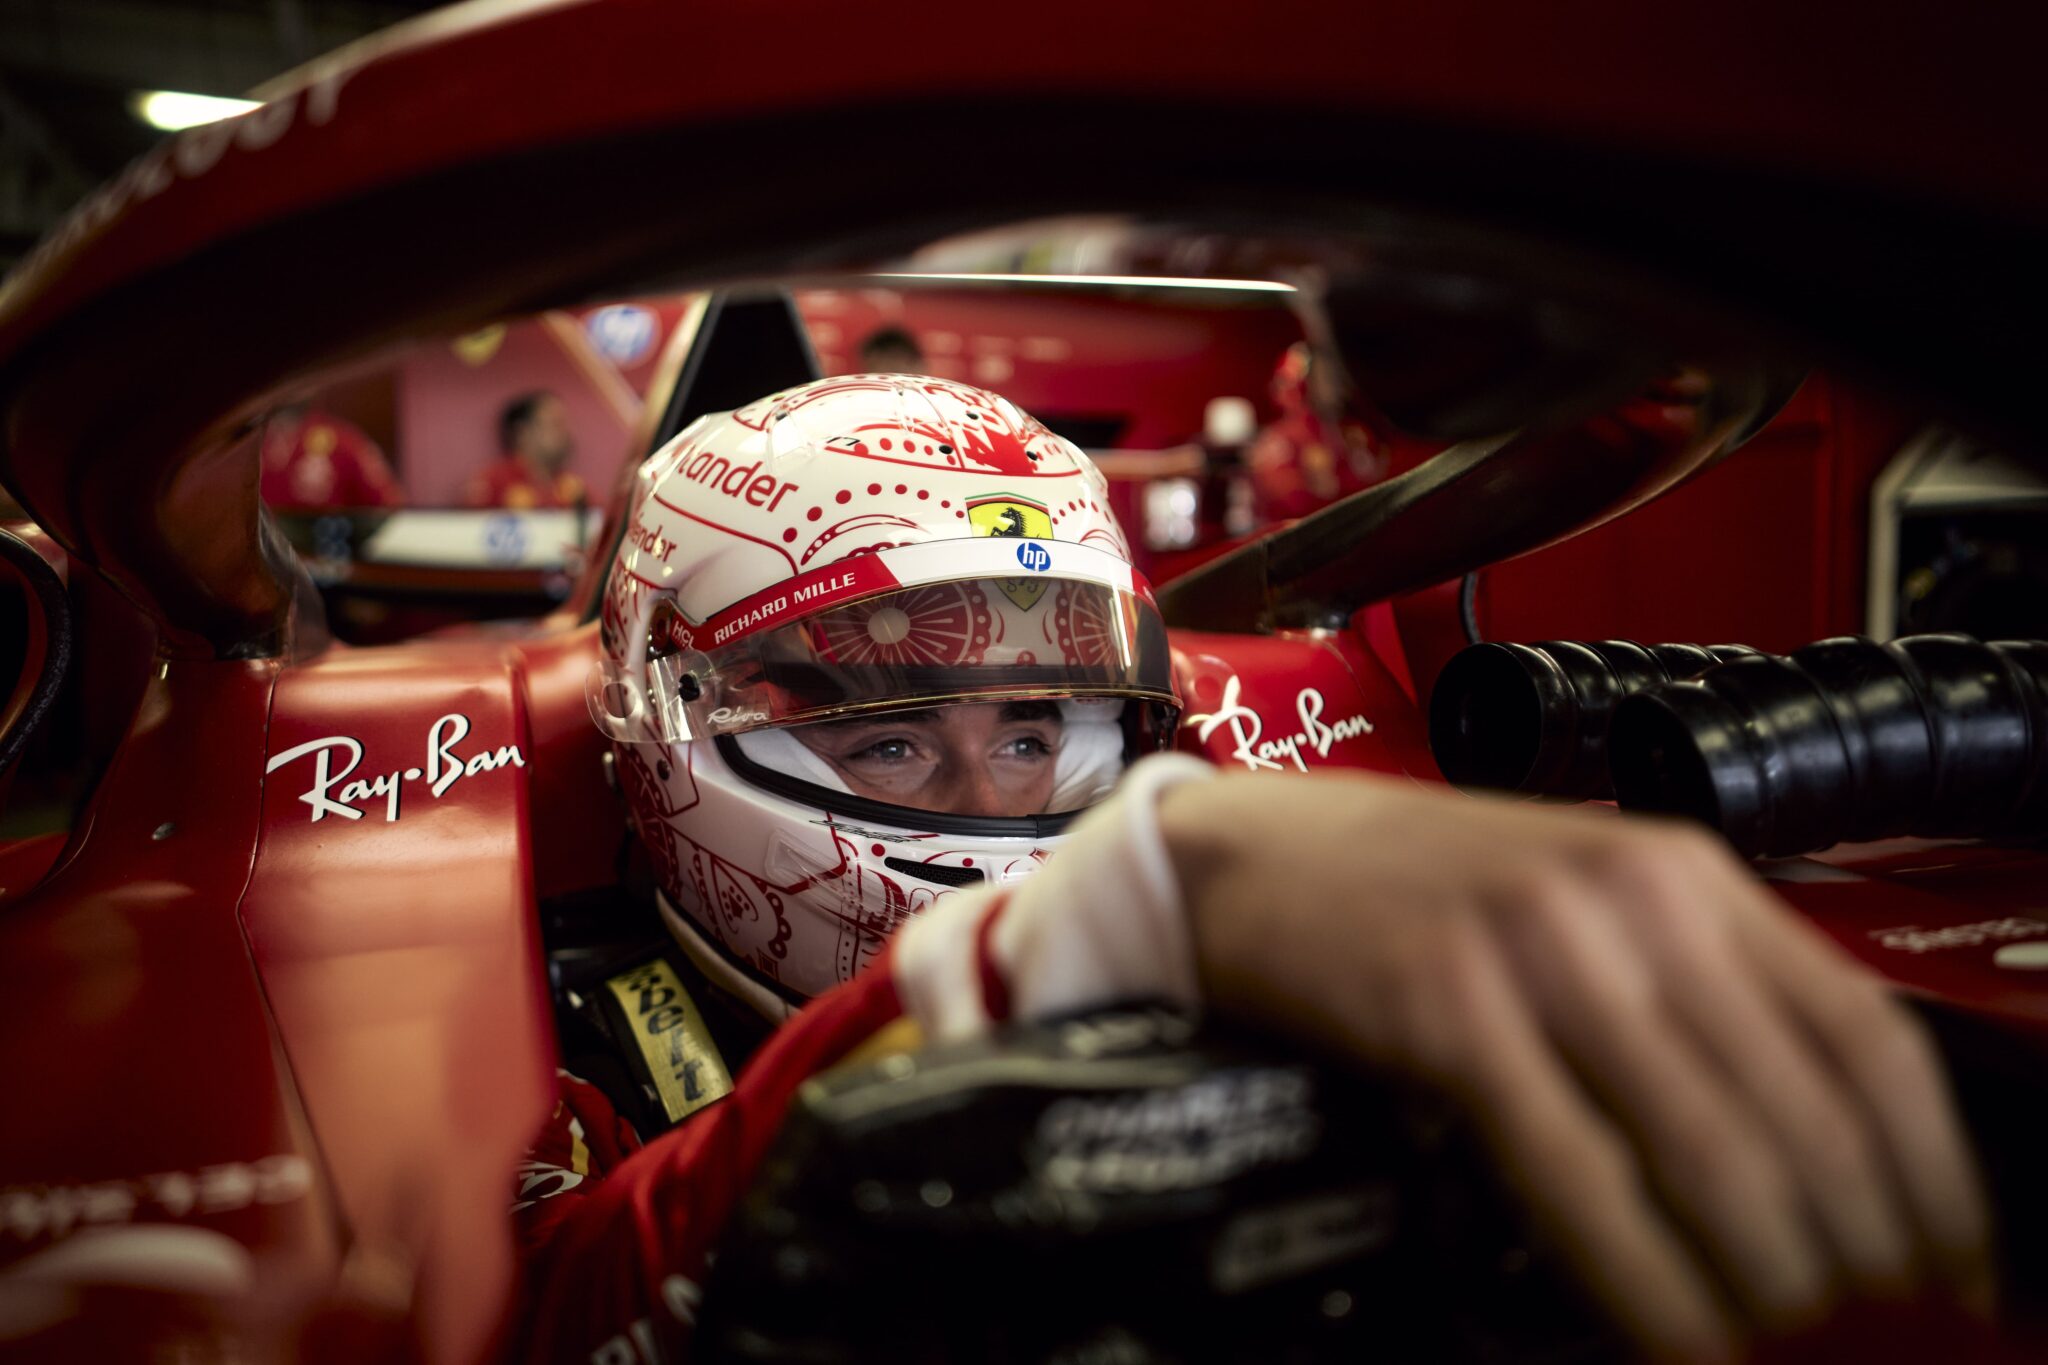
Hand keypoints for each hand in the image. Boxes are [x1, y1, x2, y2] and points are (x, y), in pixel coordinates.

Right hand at [1159, 772, 1990, 1361]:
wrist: (1251, 852)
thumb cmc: (1415, 890)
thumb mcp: (1578, 905)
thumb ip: (1689, 992)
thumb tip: (1803, 1149)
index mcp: (1683, 871)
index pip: (1866, 1033)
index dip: (1932, 1175)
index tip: (1952, 1269)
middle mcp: (1630, 900)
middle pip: (1803, 1112)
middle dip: (1850, 1255)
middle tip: (1854, 1331)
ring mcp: (1537, 952)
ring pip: (1708, 1154)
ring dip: (1761, 1281)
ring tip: (1768, 1342)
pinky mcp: (1447, 1011)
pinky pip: (1579, 1179)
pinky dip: (1644, 1283)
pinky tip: (1676, 1338)